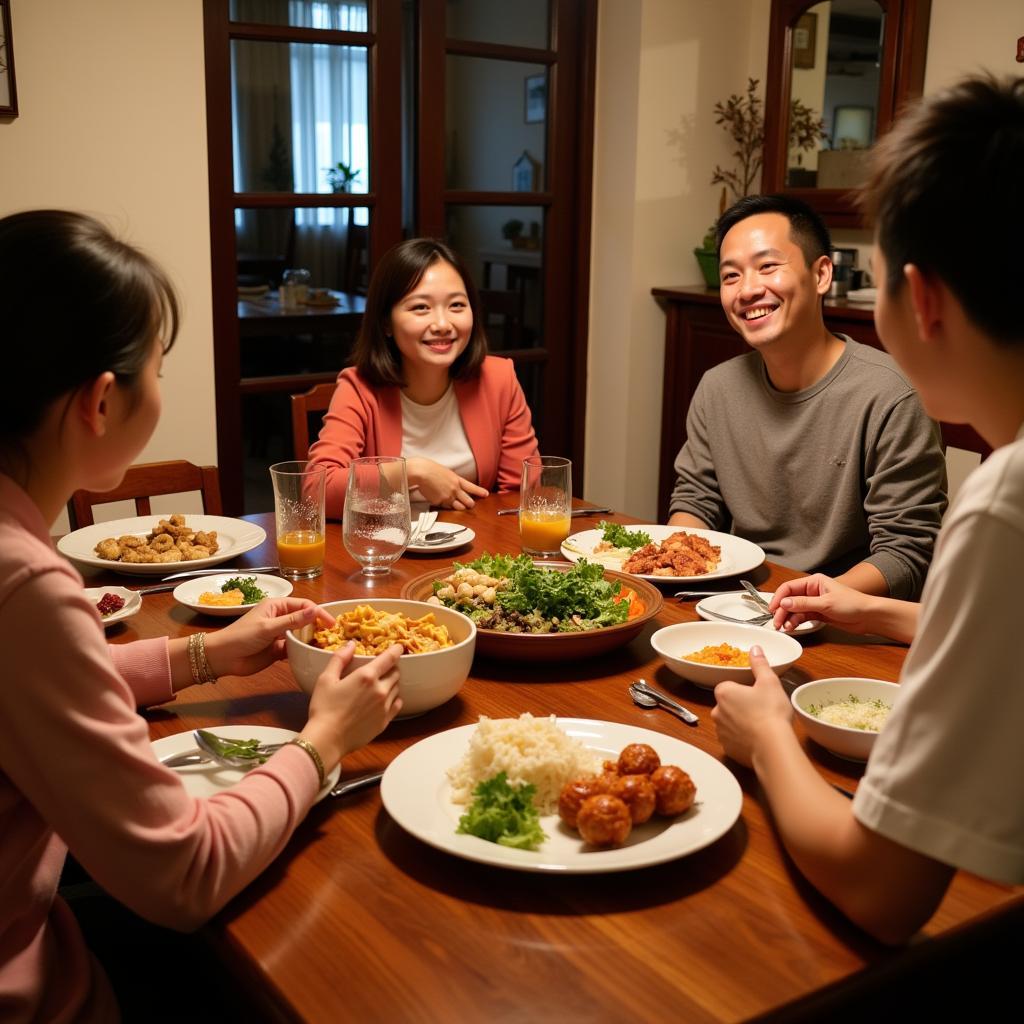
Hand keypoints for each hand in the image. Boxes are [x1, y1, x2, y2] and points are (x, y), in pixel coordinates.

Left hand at [204, 598, 334, 678]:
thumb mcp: (268, 627)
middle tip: (333, 637)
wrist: (222, 658)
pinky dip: (303, 651)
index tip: (332, 624)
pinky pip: (295, 648)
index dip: (319, 613)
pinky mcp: (278, 650)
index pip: (304, 605)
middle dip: (318, 626)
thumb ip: (293, 621)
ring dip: (312, 639)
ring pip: (302, 635)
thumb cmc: (242, 636)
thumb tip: (315, 610)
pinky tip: (312, 656)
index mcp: (277, 606)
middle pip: (305, 619)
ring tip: (325, 647)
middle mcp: (281, 618)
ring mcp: (280, 634)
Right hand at [301, 642, 402, 766]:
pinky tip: (384, 701)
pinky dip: (394, 699)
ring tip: (380, 685)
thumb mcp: (326, 679)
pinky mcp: (385, 721)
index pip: (389, 658)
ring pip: (397, 688)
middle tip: (382, 669)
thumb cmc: (324, 708)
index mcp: (366, 676)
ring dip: (391, 683)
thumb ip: (340, 659)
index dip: (396, 650)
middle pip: (395, 673)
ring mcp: (384, 707)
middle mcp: (380, 690)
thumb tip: (351, 645)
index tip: (399, 647)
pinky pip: (397, 705)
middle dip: (391, 668)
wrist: (327, 739)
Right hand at [407, 457, 488, 509]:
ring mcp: (448, 497)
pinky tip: (440, 499)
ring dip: (459, 507)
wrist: (422, 472)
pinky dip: (445, 506)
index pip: (472, 487)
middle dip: (470, 504)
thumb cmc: (431, 469)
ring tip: (457, 505)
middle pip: (469, 502)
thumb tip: (455, 487)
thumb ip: (453, 481)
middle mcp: (455, 490)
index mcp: (458, 480)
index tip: (486, 494)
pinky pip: (445, 507)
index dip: (480, 492)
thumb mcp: (447, 473)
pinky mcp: (440, 502)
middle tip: (470, 505)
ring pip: (459, 507)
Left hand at [711, 646, 791, 766]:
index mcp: (724, 692)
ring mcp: (720, 732)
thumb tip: (755, 648)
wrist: (772, 746)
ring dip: (741, 724)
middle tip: (762, 710)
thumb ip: (760, 664)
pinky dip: (742, 740)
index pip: (730, 686)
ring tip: (761, 727)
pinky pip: (733, 741)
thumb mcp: (769, 682)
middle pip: (729, 705)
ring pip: (730, 723)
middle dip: (741, 706)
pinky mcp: (727, 749)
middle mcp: (716, 711)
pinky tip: (757, 740)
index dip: (745, 690)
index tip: (758, 696)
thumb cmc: (771, 711)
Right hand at [768, 574, 875, 633]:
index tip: (772, 609)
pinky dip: (795, 622)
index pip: (789, 587)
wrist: (869, 617)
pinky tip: (792, 627)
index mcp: (813, 582)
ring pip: (794, 610)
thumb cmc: (852, 604)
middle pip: (790, 600)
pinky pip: (801, 617)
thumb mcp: (825, 603)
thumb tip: (784, 603)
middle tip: (777, 623)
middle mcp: (812, 591)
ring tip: (785, 628)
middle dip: (782, 611)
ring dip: (788, 618)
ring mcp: (814, 603)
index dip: (779, 598)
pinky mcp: (818, 614)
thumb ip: (803, 603)